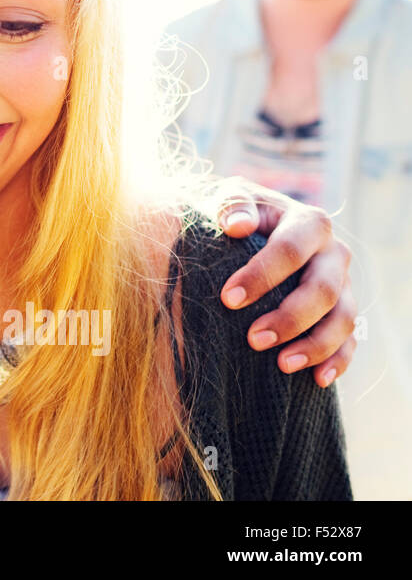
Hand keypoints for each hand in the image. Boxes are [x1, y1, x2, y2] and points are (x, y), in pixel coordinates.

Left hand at [210, 178, 354, 388]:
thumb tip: (236, 225)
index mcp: (309, 223)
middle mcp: (333, 253)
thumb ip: (232, 205)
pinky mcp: (342, 310)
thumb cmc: (239, 215)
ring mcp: (342, 284)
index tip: (228, 299)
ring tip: (282, 365)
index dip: (262, 275)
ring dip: (315, 345)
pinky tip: (318, 380)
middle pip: (323, 290)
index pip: (291, 250)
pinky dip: (338, 361)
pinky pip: (351, 341)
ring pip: (343, 319)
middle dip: (290, 318)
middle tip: (253, 339)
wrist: (253, 228)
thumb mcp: (232, 199)